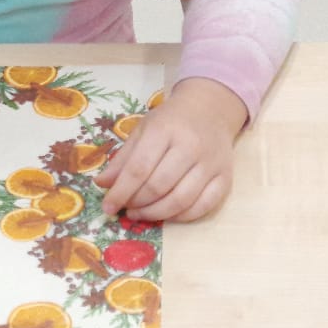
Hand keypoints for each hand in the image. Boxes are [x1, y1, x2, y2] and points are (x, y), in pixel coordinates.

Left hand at [97, 77, 245, 221]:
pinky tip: (166, 215)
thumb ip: (122, 158)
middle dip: (136, 203)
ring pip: (181, 200)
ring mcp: (211, 164)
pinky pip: (203, 206)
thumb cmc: (170, 122)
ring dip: (156, 214)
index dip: (120, 192)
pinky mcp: (225, 178)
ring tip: (140, 213)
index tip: (107, 207)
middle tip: (125, 209)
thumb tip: (102, 185)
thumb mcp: (142, 131)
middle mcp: (190, 147)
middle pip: (159, 186)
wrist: (211, 111)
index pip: (138, 168)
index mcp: (164, 131)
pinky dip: (182, 217)